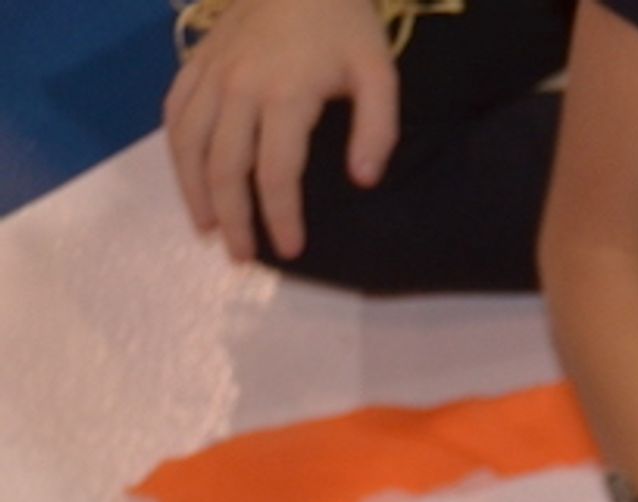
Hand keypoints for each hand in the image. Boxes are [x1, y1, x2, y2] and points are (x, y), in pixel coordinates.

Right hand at [164, 0, 399, 261]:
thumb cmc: (344, 22)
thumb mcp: (379, 74)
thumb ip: (378, 130)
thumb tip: (364, 181)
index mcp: (284, 96)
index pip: (276, 174)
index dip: (281, 217)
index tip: (290, 250)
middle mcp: (237, 89)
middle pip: (224, 169)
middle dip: (232, 219)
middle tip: (241, 258)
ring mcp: (209, 75)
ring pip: (188, 145)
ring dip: (194, 193)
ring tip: (206, 230)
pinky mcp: (194, 63)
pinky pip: (174, 113)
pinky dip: (175, 152)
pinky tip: (187, 178)